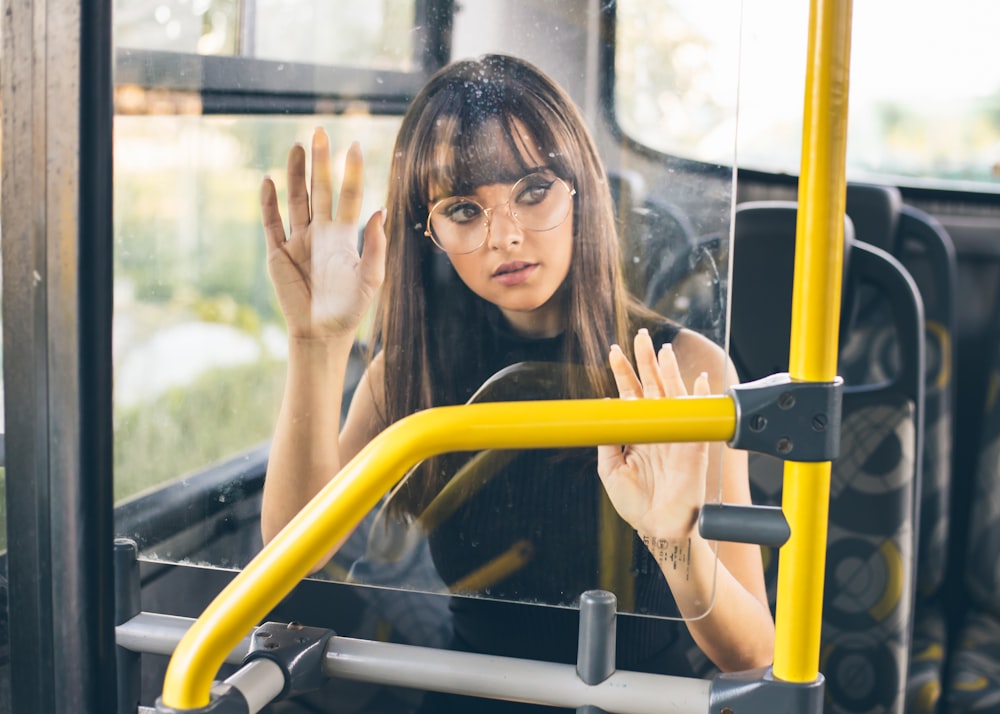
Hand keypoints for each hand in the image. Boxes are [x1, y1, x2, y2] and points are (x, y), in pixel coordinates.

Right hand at [260, 128, 386, 339]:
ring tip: (297, 147)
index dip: (351, 173)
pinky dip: (269, 202)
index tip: (353, 146)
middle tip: (320, 132)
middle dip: (320, 162)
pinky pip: (272, 222)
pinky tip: (269, 181)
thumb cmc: (350, 308)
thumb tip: (380, 210)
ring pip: (296, 199)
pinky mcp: (277, 252)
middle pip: (320, 189)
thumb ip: (375, 245)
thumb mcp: (371, 278)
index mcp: (344, 236)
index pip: (349, 196)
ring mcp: (298, 240)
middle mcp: (321, 232)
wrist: (321, 333)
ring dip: (296, 174)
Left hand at [597, 329, 710, 540]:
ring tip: (662, 349)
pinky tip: (701, 381)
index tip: (613, 350)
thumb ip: (607, 438)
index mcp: (639, 430)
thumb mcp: (610, 468)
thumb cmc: (635, 503)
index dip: (622, 372)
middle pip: (652, 386)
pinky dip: (700, 399)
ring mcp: (677, 434)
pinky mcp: (693, 446)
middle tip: (640, 336)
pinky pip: (697, 418)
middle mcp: (659, 427)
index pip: (630, 394)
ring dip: (669, 371)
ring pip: (673, 394)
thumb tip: (604, 406)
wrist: (656, 528)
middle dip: (645, 361)